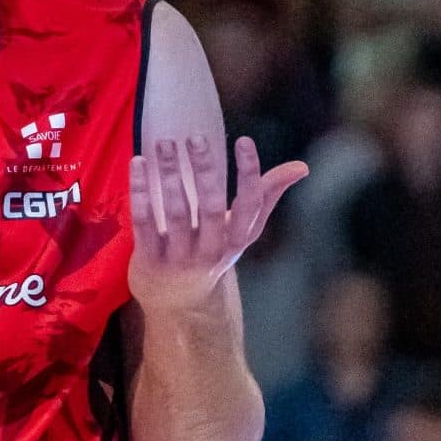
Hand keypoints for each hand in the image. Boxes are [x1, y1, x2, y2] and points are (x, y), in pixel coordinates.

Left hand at [126, 135, 307, 313]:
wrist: (179, 304)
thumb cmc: (214, 251)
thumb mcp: (242, 230)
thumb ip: (267, 195)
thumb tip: (302, 167)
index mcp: (237, 239)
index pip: (249, 205)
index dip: (249, 174)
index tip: (244, 140)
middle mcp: (211, 250)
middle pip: (210, 208)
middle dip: (205, 171)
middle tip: (196, 137)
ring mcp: (180, 258)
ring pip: (176, 213)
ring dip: (170, 176)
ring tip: (165, 143)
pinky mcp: (150, 260)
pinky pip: (144, 223)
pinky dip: (141, 192)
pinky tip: (138, 163)